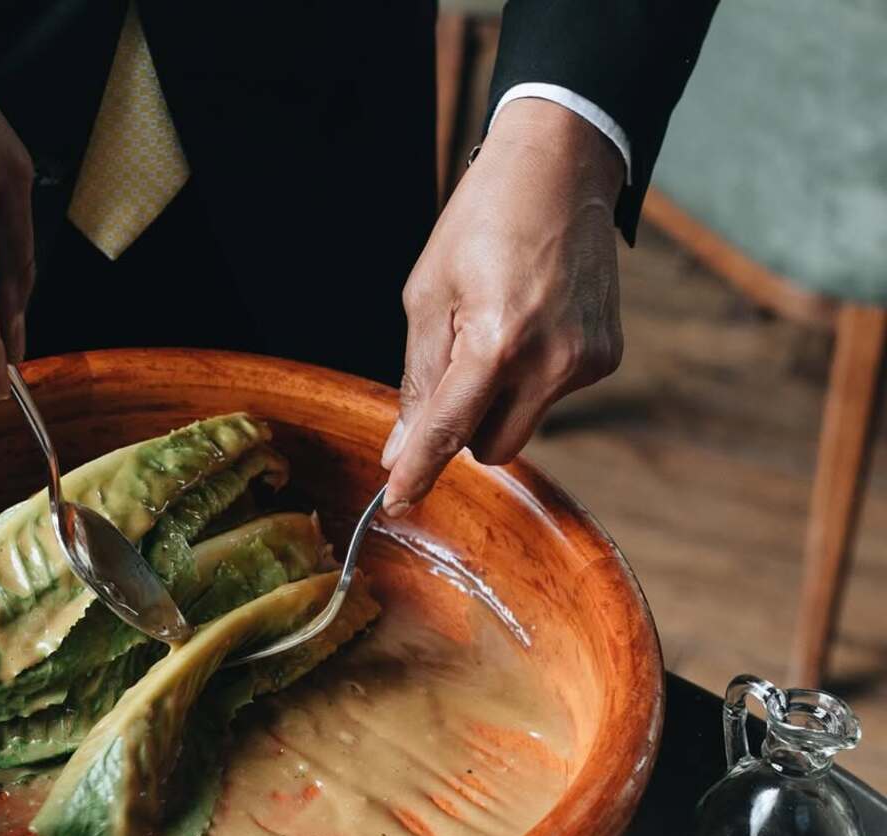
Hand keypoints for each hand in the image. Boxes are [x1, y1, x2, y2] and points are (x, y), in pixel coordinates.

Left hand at [381, 99, 625, 516]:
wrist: (562, 167)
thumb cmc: (483, 222)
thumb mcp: (428, 295)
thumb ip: (417, 380)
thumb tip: (402, 448)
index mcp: (497, 342)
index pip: (449, 431)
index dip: (418, 471)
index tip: (395, 501)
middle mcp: (551, 361)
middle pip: (493, 448)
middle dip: (465, 429)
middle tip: (453, 372)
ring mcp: (586, 361)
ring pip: (523, 424)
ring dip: (498, 401)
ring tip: (497, 330)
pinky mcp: (607, 357)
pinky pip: (552, 396)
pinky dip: (531, 378)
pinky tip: (531, 324)